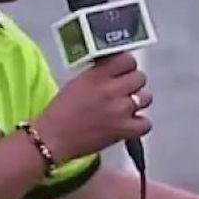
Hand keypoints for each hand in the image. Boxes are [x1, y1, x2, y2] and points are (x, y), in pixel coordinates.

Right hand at [35, 53, 151, 160]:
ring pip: (146, 97)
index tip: (124, 71)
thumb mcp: (78, 83)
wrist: (52, 138)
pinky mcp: (123, 130)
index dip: (128, 66)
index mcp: (98, 75)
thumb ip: (99, 75)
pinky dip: (140, 124)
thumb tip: (115, 71)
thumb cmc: (60, 112)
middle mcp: (111, 89)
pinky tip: (130, 125)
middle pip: (140, 77)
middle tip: (125, 91)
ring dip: (138, 102)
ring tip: (127, 108)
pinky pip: (146, 123)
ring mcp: (119, 110)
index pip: (127, 60)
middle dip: (134, 83)